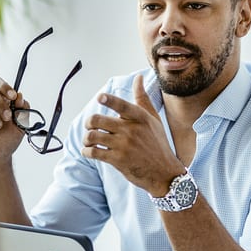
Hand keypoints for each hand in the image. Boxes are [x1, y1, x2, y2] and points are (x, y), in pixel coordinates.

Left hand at [82, 75, 185, 196]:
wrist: (164, 173)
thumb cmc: (158, 143)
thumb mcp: (153, 119)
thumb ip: (142, 98)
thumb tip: (138, 77)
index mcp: (139, 117)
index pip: (121, 105)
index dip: (108, 100)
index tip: (100, 98)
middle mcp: (131, 130)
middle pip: (97, 120)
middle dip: (89, 123)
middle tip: (90, 127)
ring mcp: (124, 145)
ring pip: (92, 136)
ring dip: (86, 138)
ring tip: (89, 141)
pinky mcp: (118, 160)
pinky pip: (94, 152)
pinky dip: (87, 151)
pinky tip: (89, 151)